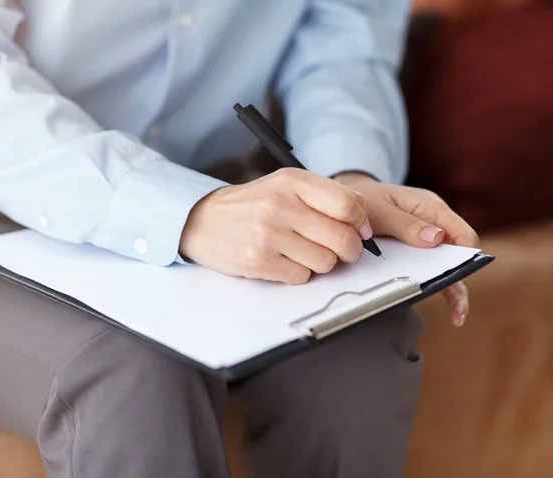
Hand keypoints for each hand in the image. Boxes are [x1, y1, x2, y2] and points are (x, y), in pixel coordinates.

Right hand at [179, 168, 373, 284]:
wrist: (204, 220)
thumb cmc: (252, 205)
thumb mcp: (286, 186)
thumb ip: (325, 196)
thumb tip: (364, 218)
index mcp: (292, 181)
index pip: (348, 205)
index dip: (361, 223)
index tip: (360, 231)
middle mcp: (280, 205)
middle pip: (342, 238)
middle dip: (350, 250)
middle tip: (343, 251)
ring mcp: (267, 234)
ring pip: (325, 262)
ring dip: (321, 262)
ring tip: (303, 252)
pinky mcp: (258, 261)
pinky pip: (301, 277)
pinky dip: (299, 273)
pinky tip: (284, 260)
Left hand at [334, 172, 478, 326]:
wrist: (344, 204)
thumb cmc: (364, 200)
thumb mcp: (380, 210)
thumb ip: (406, 224)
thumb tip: (436, 239)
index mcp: (431, 208)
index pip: (462, 234)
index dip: (465, 255)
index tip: (456, 274)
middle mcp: (434, 225)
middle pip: (457, 254)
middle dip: (458, 278)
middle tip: (458, 308)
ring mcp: (424, 241)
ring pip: (444, 266)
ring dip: (448, 287)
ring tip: (455, 316)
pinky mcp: (413, 253)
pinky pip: (426, 270)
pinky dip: (430, 285)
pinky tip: (435, 306)